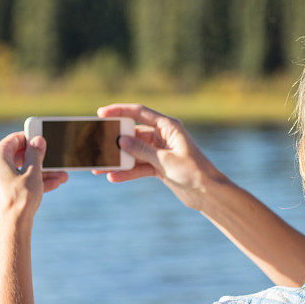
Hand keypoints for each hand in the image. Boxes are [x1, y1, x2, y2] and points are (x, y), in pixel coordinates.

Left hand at [0, 132, 67, 227]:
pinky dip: (30, 182)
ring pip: (19, 172)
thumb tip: (38, 140)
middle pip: (17, 157)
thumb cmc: (22, 198)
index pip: (14, 140)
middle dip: (39, 160)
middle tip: (55, 160)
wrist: (13, 227)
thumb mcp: (34, 172)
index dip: (30, 138)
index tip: (42, 139)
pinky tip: (51, 185)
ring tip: (60, 176)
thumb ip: (36, 153)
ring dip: (40, 173)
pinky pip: (15, 183)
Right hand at [94, 104, 225, 210]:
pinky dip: (128, 172)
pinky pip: (139, 167)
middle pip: (133, 134)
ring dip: (118, 160)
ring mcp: (160, 152)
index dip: (120, 111)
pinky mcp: (159, 167)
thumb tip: (120, 141)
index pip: (139, 112)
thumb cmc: (193, 172)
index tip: (101, 114)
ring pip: (134, 153)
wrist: (208, 193)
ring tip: (99, 168)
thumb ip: (141, 150)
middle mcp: (163, 136)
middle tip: (96, 144)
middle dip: (115, 141)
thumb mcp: (164, 160)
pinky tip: (113, 178)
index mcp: (168, 126)